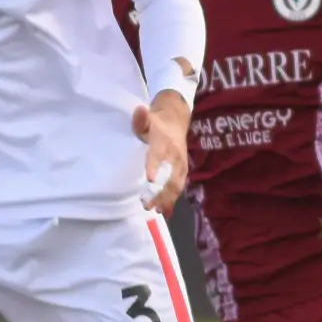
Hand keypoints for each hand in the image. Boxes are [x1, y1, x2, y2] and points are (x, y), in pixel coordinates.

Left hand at [133, 92, 189, 214]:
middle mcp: (174, 155)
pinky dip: (173, 200)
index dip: (154, 165)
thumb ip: (140, 119)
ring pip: (176, 184)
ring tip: (157, 210)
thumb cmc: (156, 123)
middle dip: (160, 191)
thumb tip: (138, 110)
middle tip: (148, 204)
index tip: (150, 179)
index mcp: (163, 141)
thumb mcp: (147, 118)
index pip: (158, 154)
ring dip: (167, 199)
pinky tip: (166, 212)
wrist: (176, 121)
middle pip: (170, 175)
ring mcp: (180, 164)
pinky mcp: (183, 171)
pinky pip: (179, 187)